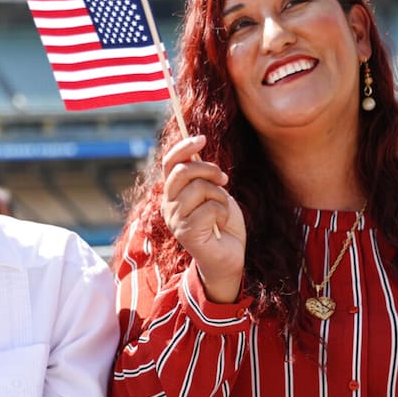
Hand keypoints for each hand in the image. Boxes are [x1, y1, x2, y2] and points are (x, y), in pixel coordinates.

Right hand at [160, 135, 246, 302]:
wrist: (228, 257)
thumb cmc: (222, 224)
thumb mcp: (214, 193)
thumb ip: (202, 177)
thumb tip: (195, 151)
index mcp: (173, 193)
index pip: (170, 163)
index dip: (183, 147)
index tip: (201, 139)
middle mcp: (169, 205)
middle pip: (183, 171)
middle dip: (209, 170)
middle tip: (224, 180)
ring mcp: (175, 219)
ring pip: (200, 188)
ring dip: (220, 197)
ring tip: (222, 211)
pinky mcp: (186, 232)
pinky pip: (210, 208)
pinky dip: (223, 213)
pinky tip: (220, 226)